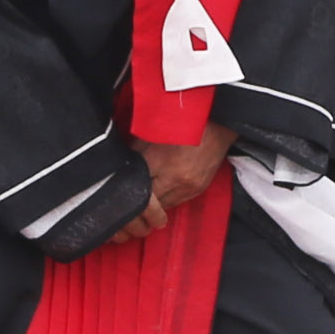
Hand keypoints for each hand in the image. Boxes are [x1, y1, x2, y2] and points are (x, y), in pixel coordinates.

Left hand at [109, 126, 237, 243]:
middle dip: (138, 201)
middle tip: (128, 199)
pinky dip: (166, 201)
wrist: (216, 127)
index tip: (118, 193)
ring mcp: (188, 187)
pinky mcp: (199, 190)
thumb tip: (121, 168)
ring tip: (144, 197)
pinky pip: (176, 203)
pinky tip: (160, 194)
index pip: (136, 187)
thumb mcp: (150, 135)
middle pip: (149, 202)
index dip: (126, 191)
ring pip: (163, 206)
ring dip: (153, 204)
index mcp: (158, 162)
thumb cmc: (180, 127)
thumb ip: (135, 154)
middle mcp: (174, 178)